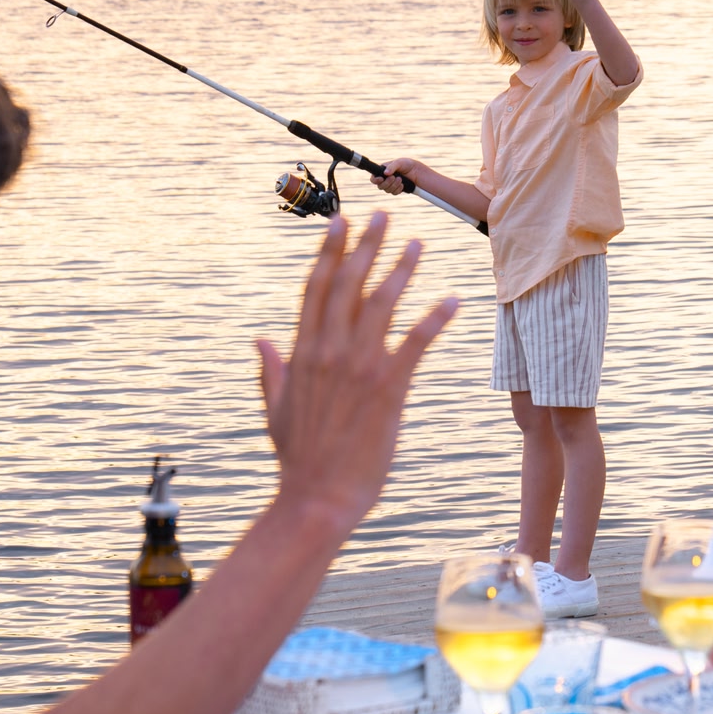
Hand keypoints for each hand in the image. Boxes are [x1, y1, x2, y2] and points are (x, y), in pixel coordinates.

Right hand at [254, 213, 457, 530]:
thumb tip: (260, 340)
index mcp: (302, 353)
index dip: (328, 252)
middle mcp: (329, 352)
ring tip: (417, 244)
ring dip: (400, 270)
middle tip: (384, 215)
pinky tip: (452, 300)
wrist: (318, 498)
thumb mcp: (276, 409)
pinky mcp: (388, 389)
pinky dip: (435, 318)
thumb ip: (272, 370)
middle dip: (366, 245)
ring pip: (381, 304)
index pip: (315, 289)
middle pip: (348, 284)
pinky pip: (415, 343)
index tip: (339, 222)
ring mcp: (359, 368)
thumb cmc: (298, 459)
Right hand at [372, 156, 421, 195]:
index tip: (381, 179)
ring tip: (400, 179)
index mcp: (383, 171)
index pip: (374, 178)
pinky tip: (402, 185)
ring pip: (387, 190)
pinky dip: (398, 189)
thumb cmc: (407, 164)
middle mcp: (385, 179)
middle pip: (380, 186)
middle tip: (394, 177)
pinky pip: (394, 193)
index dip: (375, 180)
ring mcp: (391, 185)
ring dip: (393, 185)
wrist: (418, 172)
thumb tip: (385, 173)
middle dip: (387, 183)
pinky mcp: (397, 189)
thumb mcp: (400, 162)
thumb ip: (392, 167)